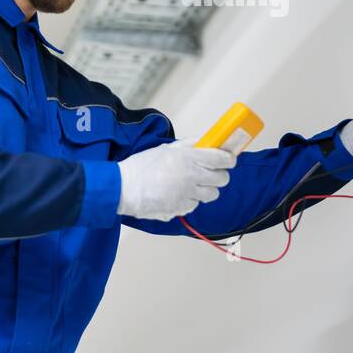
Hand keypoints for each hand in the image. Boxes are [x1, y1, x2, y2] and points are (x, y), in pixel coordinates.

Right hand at [117, 137, 236, 220]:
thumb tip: (205, 143)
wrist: (123, 188)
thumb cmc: (142, 166)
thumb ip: (188, 146)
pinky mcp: (181, 209)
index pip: (222, 158)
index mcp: (189, 158)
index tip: (229, 159)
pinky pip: (195, 205)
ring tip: (193, 185)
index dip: (229, 159)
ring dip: (206, 189)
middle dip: (219, 176)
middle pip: (222, 179)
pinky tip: (178, 194)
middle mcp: (192, 177)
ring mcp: (188, 195)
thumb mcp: (166, 149)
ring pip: (212, 194)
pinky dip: (190, 200)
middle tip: (211, 173)